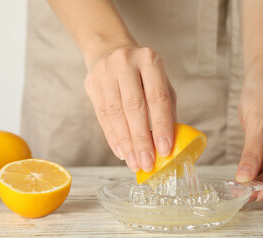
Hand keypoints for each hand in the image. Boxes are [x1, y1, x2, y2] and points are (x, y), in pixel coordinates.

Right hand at [84, 46, 176, 171]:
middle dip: (142, 140)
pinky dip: (113, 137)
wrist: (110, 49)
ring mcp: (105, 73)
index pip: (157, 97)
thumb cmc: (142, 71)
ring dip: (126, 143)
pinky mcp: (92, 85)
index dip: (161, 125)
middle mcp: (126, 64)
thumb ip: (166, 106)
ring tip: (134, 162)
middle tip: (147, 163)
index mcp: (149, 60)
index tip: (164, 149)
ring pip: (116, 114)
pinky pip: (102, 116)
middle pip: (134, 107)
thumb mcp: (160, 80)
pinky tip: (121, 152)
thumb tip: (170, 141)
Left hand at [236, 74, 262, 200]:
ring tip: (240, 191)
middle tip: (244, 196)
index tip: (257, 196)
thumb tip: (244, 178)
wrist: (259, 82)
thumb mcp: (257, 126)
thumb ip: (252, 154)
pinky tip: (242, 179)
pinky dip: (253, 172)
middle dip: (262, 185)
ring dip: (256, 181)